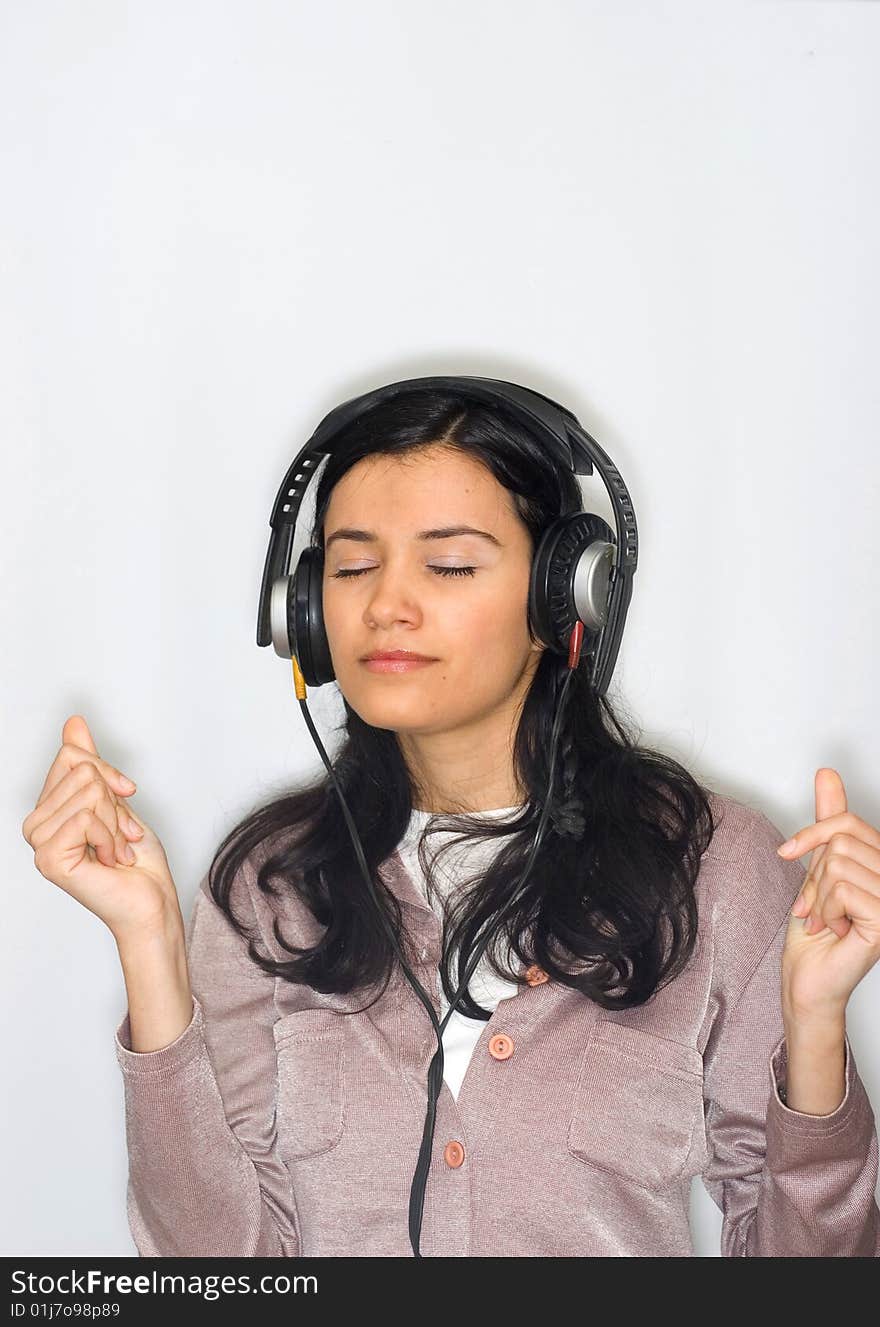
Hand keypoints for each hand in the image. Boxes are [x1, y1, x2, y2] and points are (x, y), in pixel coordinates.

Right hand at [21, 714, 180, 941]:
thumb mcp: (116, 797)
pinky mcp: (48, 859)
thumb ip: (90, 761)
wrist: (151, 900)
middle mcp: (36, 824)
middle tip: (120, 835)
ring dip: (116, 821)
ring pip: (89, 792)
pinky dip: (111, 835)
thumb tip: (73, 723)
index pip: (72, 755)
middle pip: (82, 771)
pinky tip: (111, 859)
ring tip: (117, 848)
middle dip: (114, 801)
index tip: (124, 800)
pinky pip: (88, 817)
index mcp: (48, 807)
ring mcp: (38, 843)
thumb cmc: (137, 858)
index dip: (109, 774)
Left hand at [778, 767, 879, 1020]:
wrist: (808, 979)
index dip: (813, 832)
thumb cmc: (813, 931)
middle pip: (841, 843)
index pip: (848, 822)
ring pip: (839, 865)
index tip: (787, 852)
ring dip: (818, 896)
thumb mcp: (817, 867)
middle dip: (813, 875)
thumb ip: (827, 824)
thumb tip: (827, 774)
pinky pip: (843, 889)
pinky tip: (834, 930)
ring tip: (824, 919)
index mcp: (879, 863)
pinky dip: (826, 909)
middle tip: (813, 905)